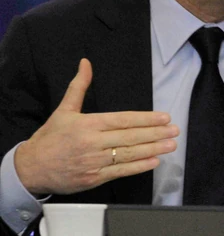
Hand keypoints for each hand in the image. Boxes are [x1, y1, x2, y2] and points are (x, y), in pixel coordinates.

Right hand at [14, 59, 179, 194]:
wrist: (30, 168)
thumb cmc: (50, 137)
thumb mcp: (64, 110)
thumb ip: (79, 87)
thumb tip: (86, 63)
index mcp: (88, 124)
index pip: (123, 120)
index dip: (146, 119)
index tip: (164, 117)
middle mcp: (92, 143)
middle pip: (130, 137)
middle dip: (155, 133)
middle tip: (175, 130)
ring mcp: (94, 162)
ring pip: (128, 154)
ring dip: (152, 149)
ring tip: (171, 144)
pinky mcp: (94, 178)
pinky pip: (121, 172)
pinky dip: (139, 167)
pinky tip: (154, 161)